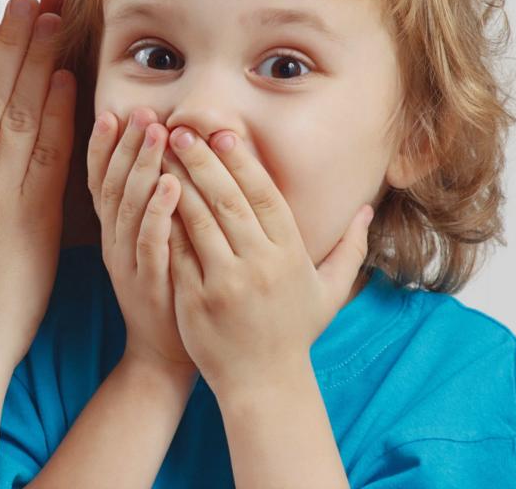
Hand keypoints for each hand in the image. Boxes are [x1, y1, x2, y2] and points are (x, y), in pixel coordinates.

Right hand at [88, 108, 194, 376]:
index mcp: (112, 232)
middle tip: (140, 111)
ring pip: (128, 207)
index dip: (103, 147)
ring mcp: (128, 262)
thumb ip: (148, 206)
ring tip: (157, 133)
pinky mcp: (148, 282)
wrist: (161, 355)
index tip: (112, 112)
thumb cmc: (165, 292)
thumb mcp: (147, 245)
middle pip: (112, 185)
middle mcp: (113, 242)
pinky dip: (158, 212)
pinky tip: (173, 185)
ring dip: (142, 167)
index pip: (100, 180)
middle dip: (125, 145)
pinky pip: (150, 242)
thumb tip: (161, 159)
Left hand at [162, 127, 372, 399]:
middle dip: (202, 161)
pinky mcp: (196, 299)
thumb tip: (366, 209)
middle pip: (228, 200)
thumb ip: (350, 248)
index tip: (222, 133)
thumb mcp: (329, 292)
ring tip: (160, 154)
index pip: (265, 196)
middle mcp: (259, 265)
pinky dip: (164, 221)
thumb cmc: (294, 333)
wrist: (263, 385)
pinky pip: (177, 251)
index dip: (242, 162)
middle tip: (181, 131)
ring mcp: (225, 283)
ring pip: (198, 220)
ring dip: (177, 182)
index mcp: (290, 256)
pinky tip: (149, 195)